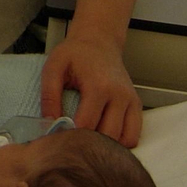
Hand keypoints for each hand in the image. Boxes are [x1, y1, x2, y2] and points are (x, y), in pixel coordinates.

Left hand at [41, 30, 141, 146]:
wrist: (98, 42)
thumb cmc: (75, 54)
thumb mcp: (53, 68)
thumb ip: (49, 95)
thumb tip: (49, 123)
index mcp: (99, 86)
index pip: (87, 124)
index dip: (71, 135)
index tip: (59, 136)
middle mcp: (120, 96)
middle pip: (108, 136)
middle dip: (89, 143)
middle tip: (72, 141)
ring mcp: (131, 101)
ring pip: (125, 140)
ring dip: (106, 145)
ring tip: (88, 139)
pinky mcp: (136, 105)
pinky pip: (133, 135)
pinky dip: (120, 141)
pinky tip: (102, 135)